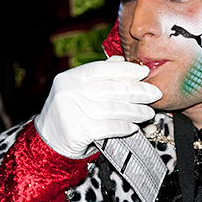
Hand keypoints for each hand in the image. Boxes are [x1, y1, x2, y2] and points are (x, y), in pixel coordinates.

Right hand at [35, 56, 162, 158]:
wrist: (48, 141)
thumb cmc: (68, 113)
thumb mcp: (78, 89)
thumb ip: (99, 75)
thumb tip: (121, 60)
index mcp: (69, 78)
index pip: (101, 69)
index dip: (125, 70)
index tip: (144, 73)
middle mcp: (69, 92)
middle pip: (110, 89)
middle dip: (137, 91)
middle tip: (154, 93)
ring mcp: (72, 112)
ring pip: (113, 109)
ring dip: (135, 111)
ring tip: (148, 112)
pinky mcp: (77, 131)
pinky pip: (108, 127)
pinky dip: (124, 127)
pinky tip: (133, 126)